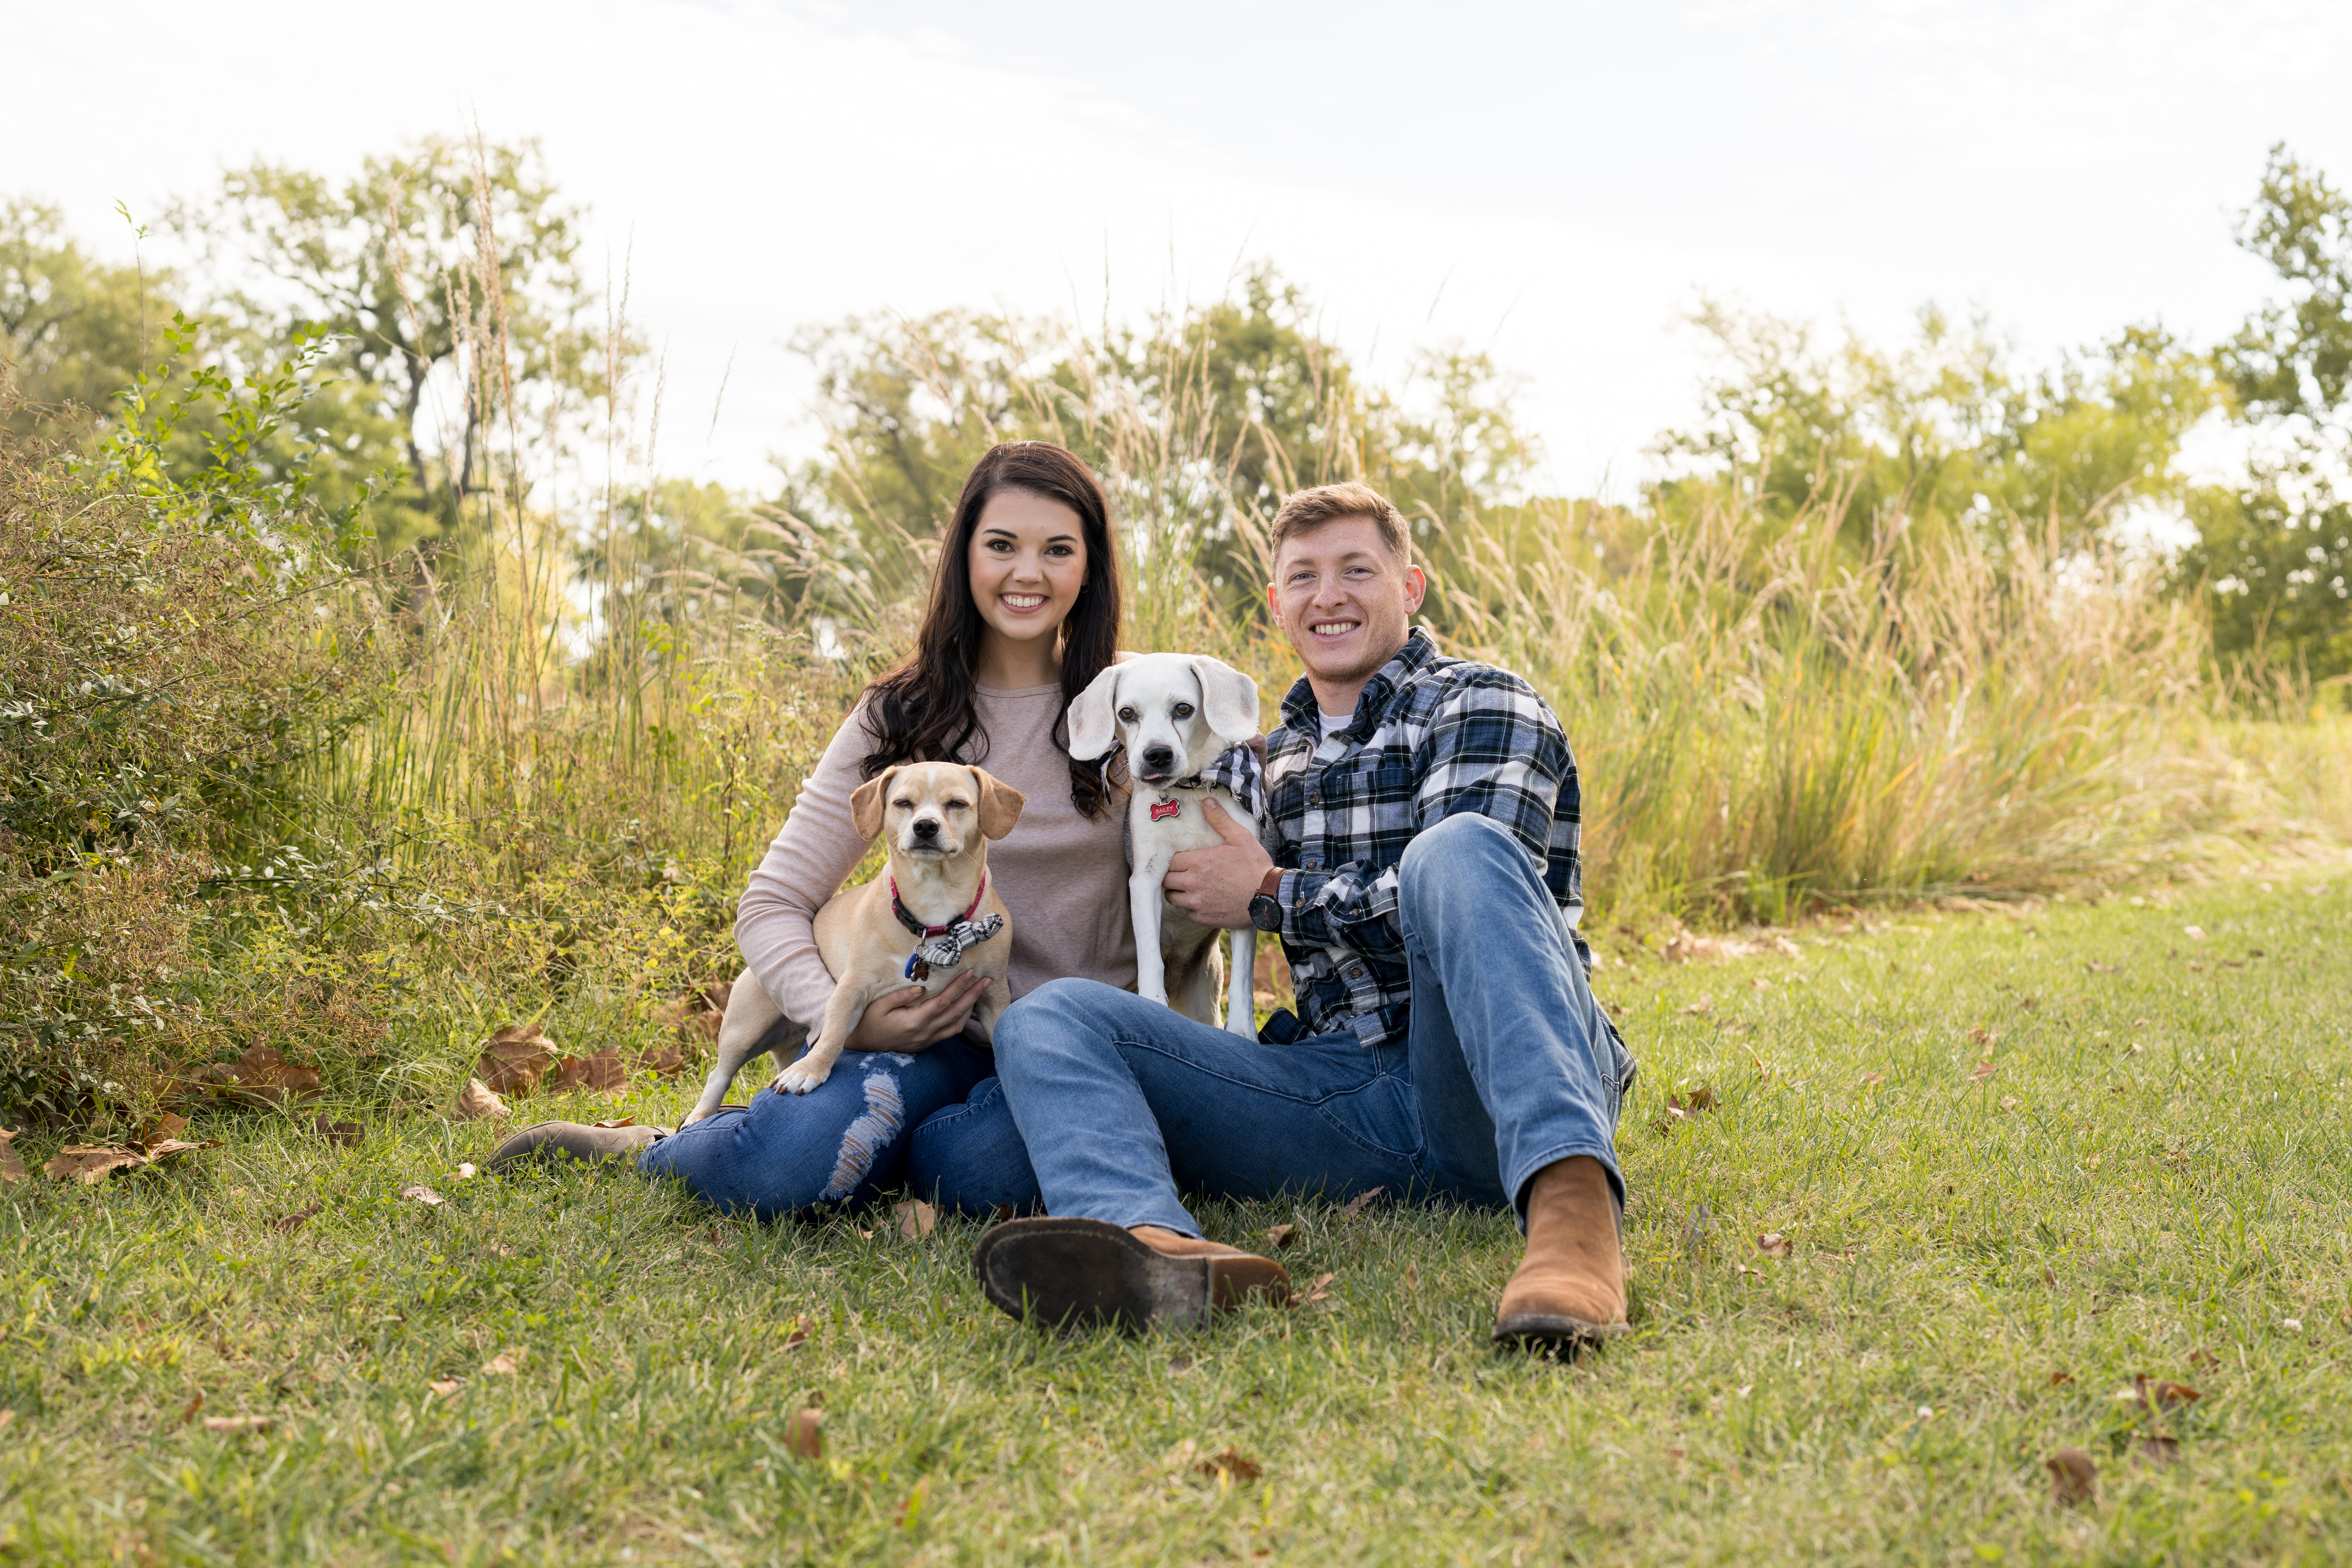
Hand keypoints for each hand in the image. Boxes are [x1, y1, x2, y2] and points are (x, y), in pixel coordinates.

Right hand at [845, 970, 987, 1050]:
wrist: (861, 1046)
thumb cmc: (868, 1022)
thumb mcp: (878, 1005)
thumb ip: (900, 996)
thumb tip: (921, 988)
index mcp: (913, 1021)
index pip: (943, 1002)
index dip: (959, 987)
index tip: (970, 972)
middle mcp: (924, 1033)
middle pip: (955, 1013)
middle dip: (973, 995)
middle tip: (986, 980)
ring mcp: (926, 1040)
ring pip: (956, 1025)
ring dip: (970, 1008)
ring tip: (979, 992)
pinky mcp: (925, 1044)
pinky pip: (949, 1033)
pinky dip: (960, 1020)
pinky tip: (965, 1009)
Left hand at [1163, 798, 1271, 929]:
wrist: (1269, 897)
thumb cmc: (1255, 866)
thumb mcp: (1240, 837)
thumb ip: (1220, 820)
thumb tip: (1206, 802)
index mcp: (1197, 862)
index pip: (1170, 862)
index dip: (1175, 860)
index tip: (1183, 860)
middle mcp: (1193, 883)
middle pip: (1166, 881)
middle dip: (1172, 876)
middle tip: (1183, 874)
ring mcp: (1197, 903)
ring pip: (1173, 899)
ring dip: (1178, 893)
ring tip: (1189, 888)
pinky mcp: (1205, 918)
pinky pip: (1189, 914)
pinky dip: (1193, 909)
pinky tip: (1204, 902)